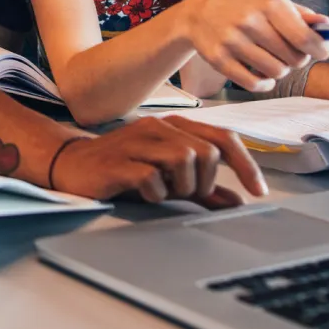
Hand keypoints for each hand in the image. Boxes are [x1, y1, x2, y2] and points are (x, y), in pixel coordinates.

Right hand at [51, 116, 266, 205]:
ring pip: (184, 161)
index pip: (222, 138)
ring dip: (182, 187)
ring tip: (164, 192)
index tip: (257, 191)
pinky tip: (144, 194)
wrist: (71, 165)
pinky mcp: (118, 162)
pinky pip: (153, 179)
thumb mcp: (167, 176)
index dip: (246, 164)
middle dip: (205, 182)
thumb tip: (236, 202)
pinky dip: (155, 193)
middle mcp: (158, 127)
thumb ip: (202, 188)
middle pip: (207, 152)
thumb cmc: (122, 168)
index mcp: (173, 126)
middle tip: (188, 194)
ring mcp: (137, 142)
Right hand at [179, 0, 328, 91]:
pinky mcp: (219, 60)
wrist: (199, 15)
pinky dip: (264, 84)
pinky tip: (262, 76)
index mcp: (269, 5)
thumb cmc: (243, 9)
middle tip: (289, 54)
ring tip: (271, 61)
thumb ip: (301, 15)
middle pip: (294, 59)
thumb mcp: (271, 3)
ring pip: (276, 73)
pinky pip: (254, 84)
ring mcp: (232, 42)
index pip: (306, 38)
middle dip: (297, 60)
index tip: (323, 52)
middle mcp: (250, 22)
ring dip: (280, 71)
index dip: (321, 50)